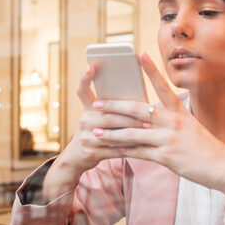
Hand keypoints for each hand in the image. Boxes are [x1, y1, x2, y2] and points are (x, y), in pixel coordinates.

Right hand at [42, 65, 145, 200]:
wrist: (76, 158)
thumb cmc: (95, 133)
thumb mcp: (97, 118)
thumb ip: (111, 109)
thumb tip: (137, 99)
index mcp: (87, 110)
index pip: (82, 91)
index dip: (84, 79)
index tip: (91, 66)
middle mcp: (84, 121)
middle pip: (107, 115)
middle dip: (128, 115)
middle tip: (148, 113)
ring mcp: (85, 138)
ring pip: (111, 133)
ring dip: (131, 131)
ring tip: (148, 129)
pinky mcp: (90, 153)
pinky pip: (113, 150)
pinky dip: (128, 149)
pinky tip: (141, 147)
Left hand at [91, 53, 224, 200]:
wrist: (223, 167)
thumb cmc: (205, 148)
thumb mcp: (190, 127)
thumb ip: (170, 122)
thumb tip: (149, 119)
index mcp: (179, 111)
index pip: (163, 86)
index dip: (151, 70)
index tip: (140, 54)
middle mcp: (173, 121)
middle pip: (137, 109)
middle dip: (114, 106)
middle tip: (97, 103)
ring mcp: (168, 139)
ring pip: (132, 132)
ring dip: (110, 132)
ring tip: (95, 130)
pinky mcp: (165, 156)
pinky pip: (138, 152)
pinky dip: (123, 150)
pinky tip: (111, 148)